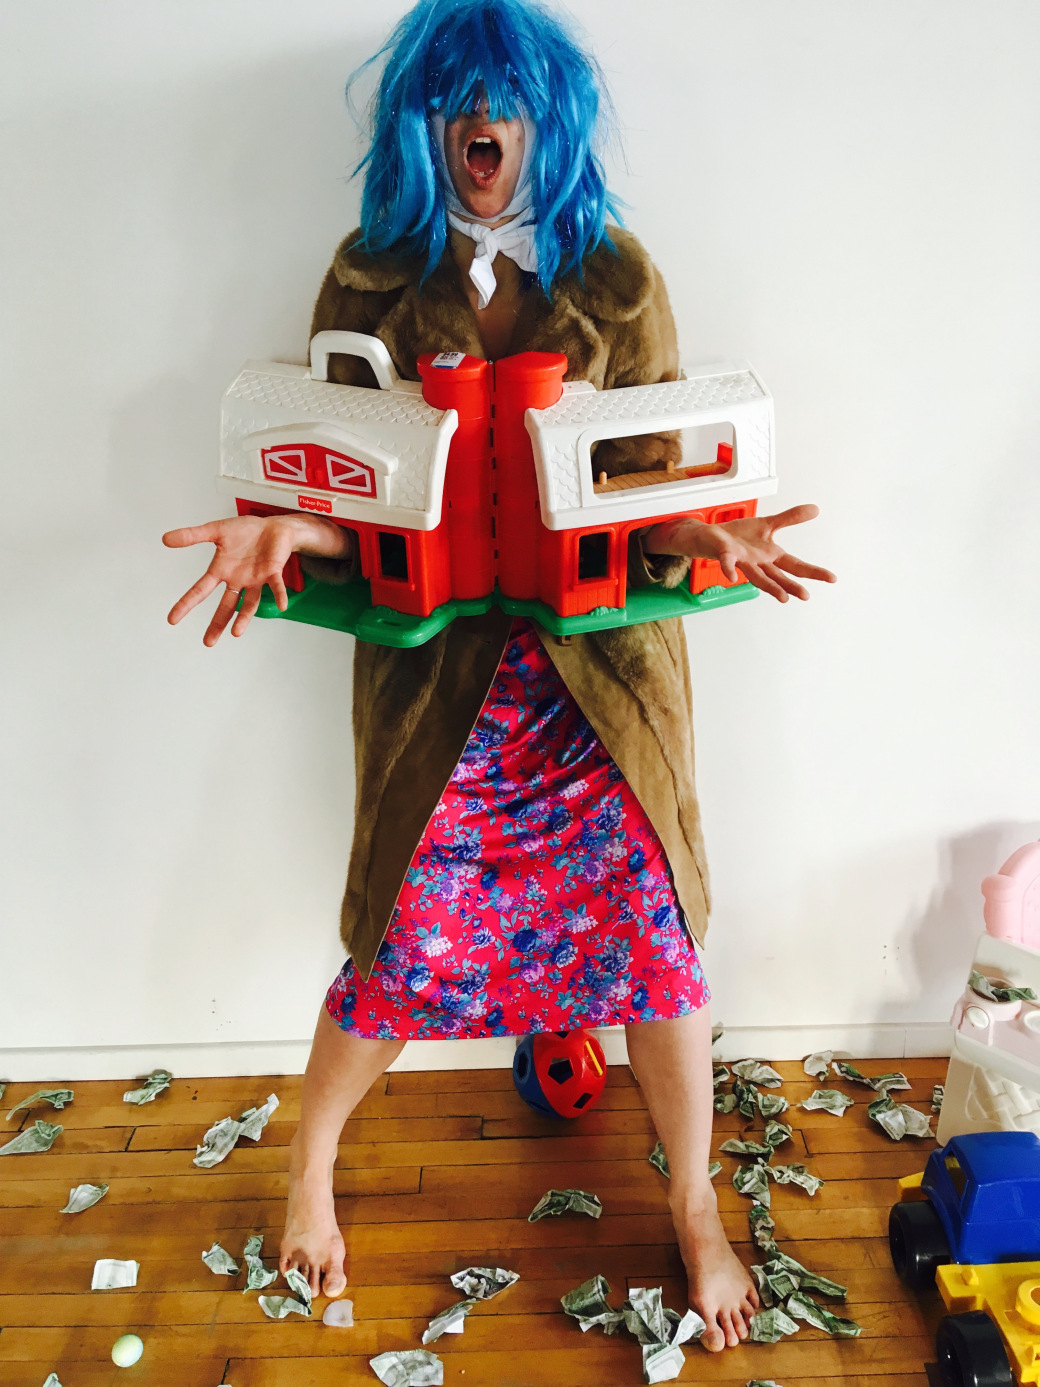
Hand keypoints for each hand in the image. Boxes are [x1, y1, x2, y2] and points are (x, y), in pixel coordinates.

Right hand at [163, 515, 300, 644]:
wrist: (273, 527)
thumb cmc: (246, 531)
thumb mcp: (215, 530)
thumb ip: (192, 535)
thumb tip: (165, 539)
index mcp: (222, 571)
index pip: (201, 590)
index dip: (186, 604)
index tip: (172, 619)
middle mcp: (238, 579)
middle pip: (226, 606)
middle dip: (217, 623)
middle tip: (208, 642)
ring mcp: (256, 579)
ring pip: (250, 603)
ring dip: (244, 617)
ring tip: (236, 633)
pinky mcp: (273, 572)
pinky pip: (276, 585)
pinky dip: (278, 594)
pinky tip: (281, 605)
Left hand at [645, 504, 835, 601]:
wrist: (709, 537)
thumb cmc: (738, 536)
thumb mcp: (767, 524)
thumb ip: (790, 518)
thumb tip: (816, 509)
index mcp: (770, 555)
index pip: (795, 565)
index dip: (813, 572)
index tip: (833, 579)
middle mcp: (758, 562)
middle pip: (778, 575)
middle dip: (792, 585)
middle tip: (806, 595)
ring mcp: (741, 560)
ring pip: (757, 576)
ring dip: (769, 586)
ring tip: (783, 597)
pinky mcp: (724, 553)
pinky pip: (727, 562)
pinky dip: (729, 569)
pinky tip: (731, 577)